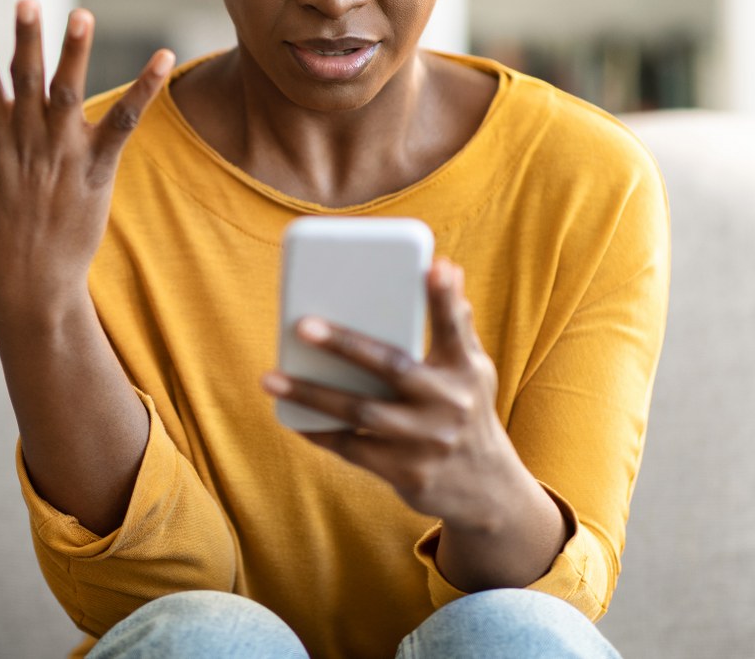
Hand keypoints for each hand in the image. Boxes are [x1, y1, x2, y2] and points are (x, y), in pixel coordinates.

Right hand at [0, 0, 172, 326]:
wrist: (28, 283)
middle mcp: (26, 142)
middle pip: (25, 82)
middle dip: (25, 41)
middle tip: (28, 0)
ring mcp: (62, 155)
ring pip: (69, 95)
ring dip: (75, 55)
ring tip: (81, 15)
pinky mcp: (96, 169)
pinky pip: (124, 123)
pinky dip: (144, 90)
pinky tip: (164, 57)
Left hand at [261, 259, 540, 532]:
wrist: (484, 488)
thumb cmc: (466, 409)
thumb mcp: (472, 369)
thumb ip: (456, 323)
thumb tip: (446, 268)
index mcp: (466, 370)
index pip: (454, 328)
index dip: (444, 298)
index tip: (434, 266)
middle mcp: (450, 404)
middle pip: (393, 367)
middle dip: (347, 344)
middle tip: (301, 324)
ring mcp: (427, 441)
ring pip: (361, 412)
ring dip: (312, 394)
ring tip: (270, 378)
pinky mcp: (406, 473)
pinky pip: (353, 448)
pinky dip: (321, 432)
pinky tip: (292, 417)